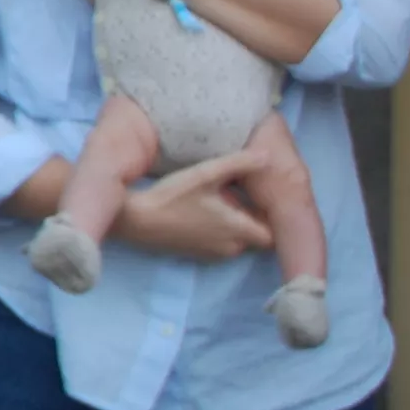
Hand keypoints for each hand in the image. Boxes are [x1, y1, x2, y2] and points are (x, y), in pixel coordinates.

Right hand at [115, 149, 274, 261]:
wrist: (136, 220)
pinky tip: (203, 212)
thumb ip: (239, 163)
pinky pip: (221, 244)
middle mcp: (231, 247)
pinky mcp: (198, 254)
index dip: (272, 218)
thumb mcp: (205, 174)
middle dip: (253, 219)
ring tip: (220, 201)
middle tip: (241, 195)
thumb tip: (268, 156)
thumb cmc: (172, 196)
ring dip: (236, 225)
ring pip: (239, 241)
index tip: (264, 200)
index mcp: (238, 229)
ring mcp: (214, 253)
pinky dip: (220, 232)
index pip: (273, 234)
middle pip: (257, 237)